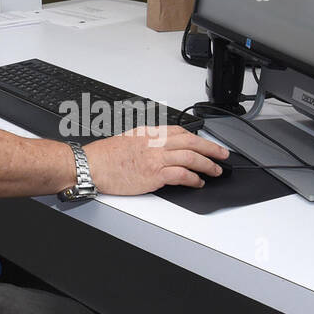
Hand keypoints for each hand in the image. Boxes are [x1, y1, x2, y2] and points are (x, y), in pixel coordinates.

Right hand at [83, 126, 228, 194]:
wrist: (90, 165)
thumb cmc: (104, 156)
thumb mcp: (128, 138)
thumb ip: (147, 141)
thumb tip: (161, 148)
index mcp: (149, 133)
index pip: (181, 132)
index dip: (198, 138)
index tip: (207, 144)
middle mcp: (155, 142)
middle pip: (191, 142)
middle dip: (211, 148)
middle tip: (223, 155)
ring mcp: (156, 158)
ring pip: (191, 157)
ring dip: (207, 165)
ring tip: (215, 171)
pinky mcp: (154, 174)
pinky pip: (181, 175)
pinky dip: (193, 179)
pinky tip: (198, 182)